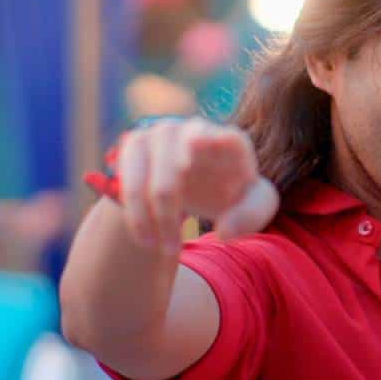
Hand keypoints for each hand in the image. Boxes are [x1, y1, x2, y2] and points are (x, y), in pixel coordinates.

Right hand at [117, 118, 278, 253]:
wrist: (196, 183)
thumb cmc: (229, 192)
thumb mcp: (253, 203)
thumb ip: (252, 214)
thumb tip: (224, 232)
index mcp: (232, 142)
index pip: (230, 140)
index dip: (216, 144)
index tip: (195, 155)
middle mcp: (195, 129)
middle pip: (174, 168)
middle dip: (168, 215)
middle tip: (172, 250)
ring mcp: (162, 133)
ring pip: (146, 178)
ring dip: (150, 219)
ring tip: (160, 249)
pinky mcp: (136, 144)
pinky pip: (128, 181)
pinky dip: (136, 214)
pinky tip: (146, 238)